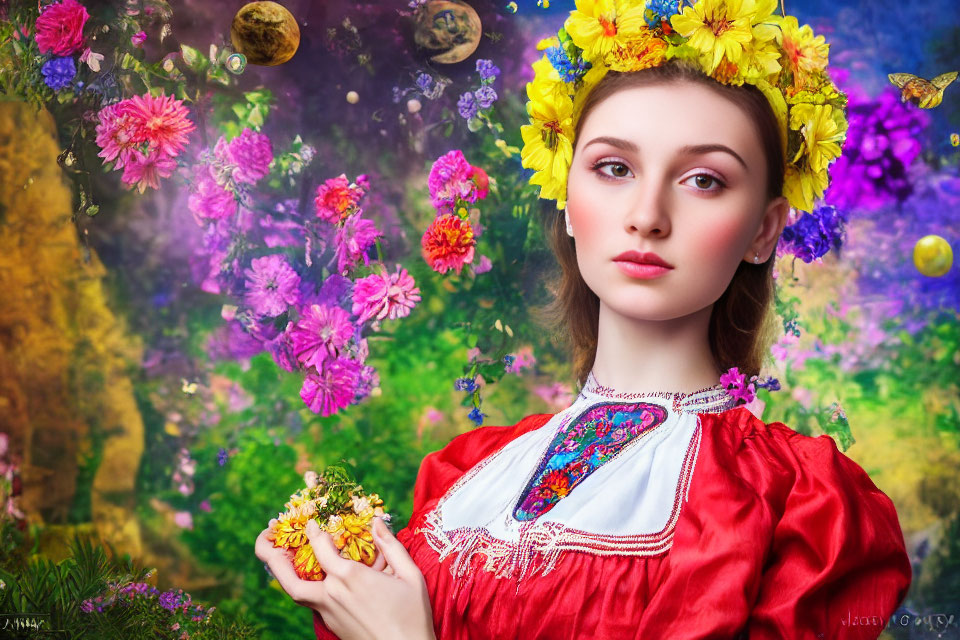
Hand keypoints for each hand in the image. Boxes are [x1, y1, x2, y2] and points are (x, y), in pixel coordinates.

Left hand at [255, 516, 435, 639]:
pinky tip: (308, 573)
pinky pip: (309, 600)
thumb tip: (376, 522)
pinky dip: (302, 583)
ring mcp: (328, 611)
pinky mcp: (331, 623)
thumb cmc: (413, 616)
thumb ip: (391, 546)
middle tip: (265, 535)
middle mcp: (332, 593)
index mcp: (350, 577)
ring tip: (275, 553)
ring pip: (294, 591)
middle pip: (289, 575)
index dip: (313, 529)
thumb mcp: (410, 576)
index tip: (312, 519)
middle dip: (270, 553)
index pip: (320, 546)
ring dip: (280, 571)